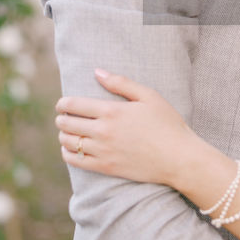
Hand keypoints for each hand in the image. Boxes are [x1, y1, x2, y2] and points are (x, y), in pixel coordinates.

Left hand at [56, 70, 200, 185]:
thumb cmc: (167, 124)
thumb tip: (97, 72)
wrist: (178, 158)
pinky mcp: (106, 167)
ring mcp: (103, 151)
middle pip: (67, 123)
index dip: (63, 103)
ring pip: (69, 142)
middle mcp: (103, 131)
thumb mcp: (149, 96)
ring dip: (63, 135)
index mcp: (112, 111)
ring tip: (67, 132)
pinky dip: (67, 153)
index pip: (73, 104)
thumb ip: (121, 83)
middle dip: (62, 118)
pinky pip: (76, 161)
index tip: (63, 103)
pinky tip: (71, 149)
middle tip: (64, 117)